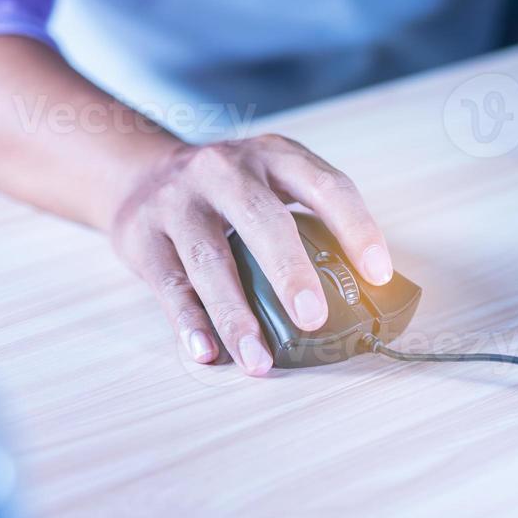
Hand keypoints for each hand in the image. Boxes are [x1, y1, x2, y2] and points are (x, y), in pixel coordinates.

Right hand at [109, 135, 392, 375]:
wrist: (139, 172)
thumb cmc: (227, 192)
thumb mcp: (271, 184)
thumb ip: (308, 224)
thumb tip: (359, 297)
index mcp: (273, 157)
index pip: (325, 186)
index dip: (356, 228)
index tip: (378, 274)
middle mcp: (224, 171)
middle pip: (262, 220)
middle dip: (290, 272)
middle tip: (313, 319)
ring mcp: (178, 201)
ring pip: (210, 260)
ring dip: (235, 315)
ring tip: (259, 360)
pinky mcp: (142, 236)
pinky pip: (169, 285)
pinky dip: (188, 322)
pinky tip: (207, 351)